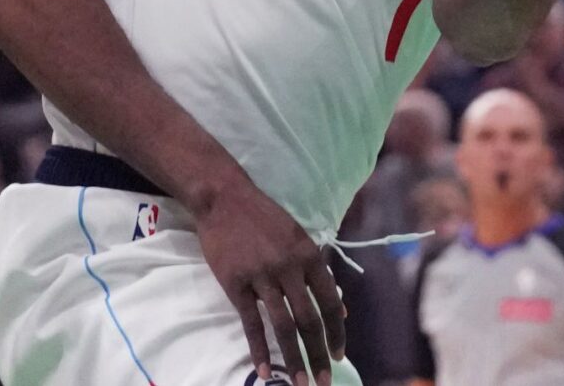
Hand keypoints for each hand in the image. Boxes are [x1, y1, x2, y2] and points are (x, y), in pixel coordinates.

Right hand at [199, 174, 343, 385]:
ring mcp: (261, 276)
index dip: (336, 332)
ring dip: (295, 359)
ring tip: (302, 383)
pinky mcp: (236, 283)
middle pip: (309, 320)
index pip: (329, 302)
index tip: (339, 355)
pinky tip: (265, 370)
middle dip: (319, 354)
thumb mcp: (298, 237)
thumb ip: (318, 272)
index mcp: (308, 255)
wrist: (222, 197)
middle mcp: (289, 267)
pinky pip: (251, 323)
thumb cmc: (263, 217)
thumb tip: (341, 310)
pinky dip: (259, 349)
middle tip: (325, 381)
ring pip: (284, 326)